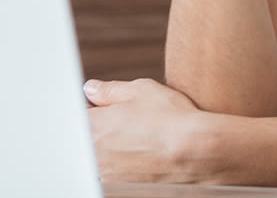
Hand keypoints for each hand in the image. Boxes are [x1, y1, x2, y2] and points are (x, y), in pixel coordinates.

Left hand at [84, 77, 213, 182]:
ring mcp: (106, 173)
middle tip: (130, 128)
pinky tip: (147, 158)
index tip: (107, 112)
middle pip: (87, 140)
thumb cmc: (172, 119)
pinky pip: (115, 175)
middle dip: (103, 132)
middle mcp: (94, 152)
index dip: (93, 113)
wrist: (198, 152)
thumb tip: (92, 89)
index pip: (78, 118)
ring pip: (101, 160)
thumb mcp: (142, 90)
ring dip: (113, 152)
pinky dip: (126, 167)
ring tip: (141, 144)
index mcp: (93, 124)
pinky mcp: (120, 188)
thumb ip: (110, 90)